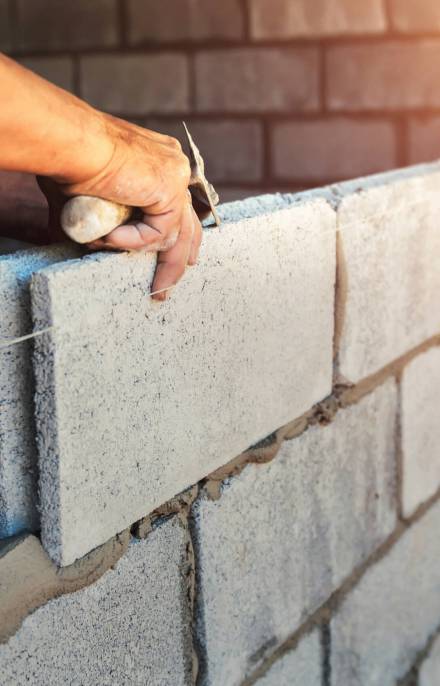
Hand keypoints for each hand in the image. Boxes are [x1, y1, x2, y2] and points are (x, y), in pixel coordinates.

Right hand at [40, 115, 202, 299]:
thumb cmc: (69, 161)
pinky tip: (108, 236)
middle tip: (168, 287)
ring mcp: (175, 175)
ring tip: (143, 281)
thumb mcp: (88, 198)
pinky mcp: (170, 189)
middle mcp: (172, 166)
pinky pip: (157, 232)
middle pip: (187, 222)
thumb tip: (86, 241)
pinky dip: (132, 241)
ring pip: (178, 234)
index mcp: (157, 162)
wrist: (71, 144)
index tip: (174, 262)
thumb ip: (97, 219)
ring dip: (156, 261)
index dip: (175, 235)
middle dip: (180, 259)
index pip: (175, 206)